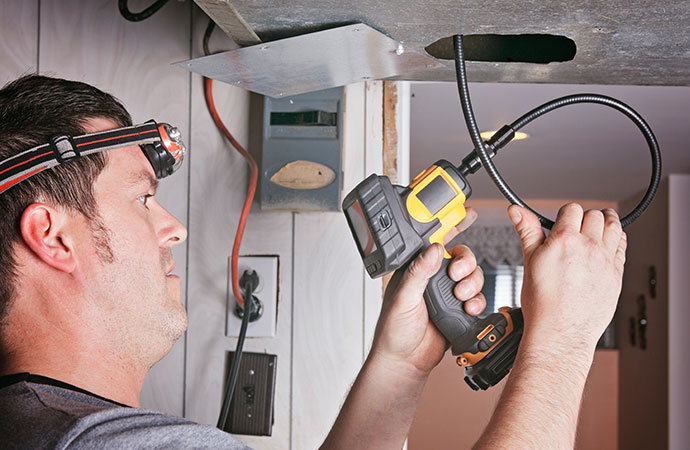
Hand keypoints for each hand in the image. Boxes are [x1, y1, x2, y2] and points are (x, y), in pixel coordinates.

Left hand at [369, 208, 485, 375]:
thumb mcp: (402, 297)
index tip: (466, 212)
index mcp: (416, 269)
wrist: (405, 362)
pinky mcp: (459, 310)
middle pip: (461, 256)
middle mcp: (433, 278)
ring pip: (472, 276)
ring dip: (471, 283)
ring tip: (460, 296)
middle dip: (466, 262)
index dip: (451, 225)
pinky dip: (477, 301)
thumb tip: (433, 249)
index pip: (434, 241)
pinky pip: (477, 298)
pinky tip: (467, 308)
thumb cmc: (393, 331)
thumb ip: (418, 272)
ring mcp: (447, 294)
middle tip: (456, 274)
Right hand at [508, 203, 626, 350]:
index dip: (566, 213)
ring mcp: (605, 261)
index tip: (563, 220)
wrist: (560, 333)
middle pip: (595, 215)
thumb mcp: (530, 261)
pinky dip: (617, 241)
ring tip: (600, 225)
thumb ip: (527, 231)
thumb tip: (517, 211)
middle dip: (585, 217)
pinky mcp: (616, 275)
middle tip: (579, 225)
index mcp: (565, 240)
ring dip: (607, 223)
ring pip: (613, 227)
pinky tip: (610, 243)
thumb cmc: (542, 303)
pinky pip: (622, 248)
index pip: (571, 209)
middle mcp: (588, 247)